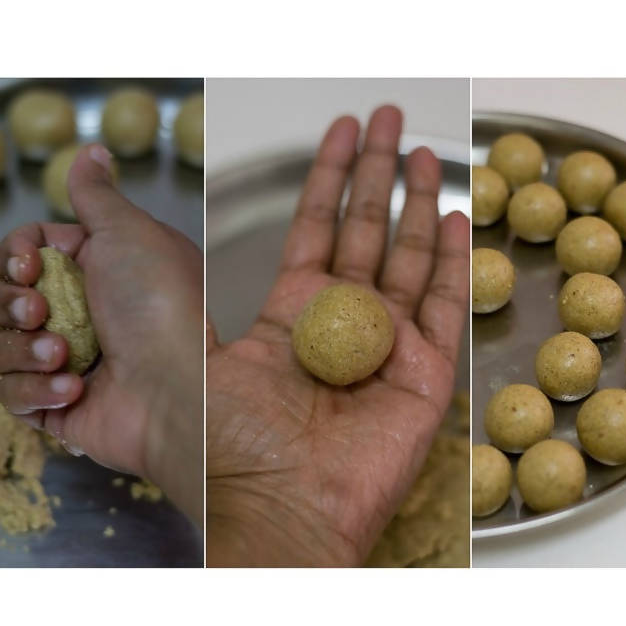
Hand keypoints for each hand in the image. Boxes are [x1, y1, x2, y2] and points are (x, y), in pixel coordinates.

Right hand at [0, 144, 203, 526]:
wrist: (181, 389)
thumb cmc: (163, 306)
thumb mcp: (131, 232)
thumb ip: (98, 195)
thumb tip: (92, 152)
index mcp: (95, 270)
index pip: (25, 253)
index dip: (14, 256)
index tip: (28, 264)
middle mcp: (79, 314)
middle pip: (3, 297)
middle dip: (11, 302)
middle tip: (41, 309)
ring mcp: (66, 362)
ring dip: (24, 348)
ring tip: (65, 355)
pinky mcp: (57, 407)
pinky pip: (11, 394)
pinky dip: (35, 390)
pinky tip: (75, 389)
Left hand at [206, 106, 469, 565]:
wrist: (269, 507)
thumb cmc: (218, 433)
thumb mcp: (185, 340)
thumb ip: (189, 282)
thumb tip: (171, 240)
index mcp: (289, 316)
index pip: (314, 227)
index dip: (326, 176)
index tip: (339, 131)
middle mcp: (341, 327)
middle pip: (366, 233)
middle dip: (375, 171)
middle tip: (389, 118)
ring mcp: (386, 351)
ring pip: (409, 261)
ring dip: (415, 202)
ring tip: (421, 150)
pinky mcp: (425, 379)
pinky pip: (446, 311)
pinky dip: (454, 264)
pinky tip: (453, 218)